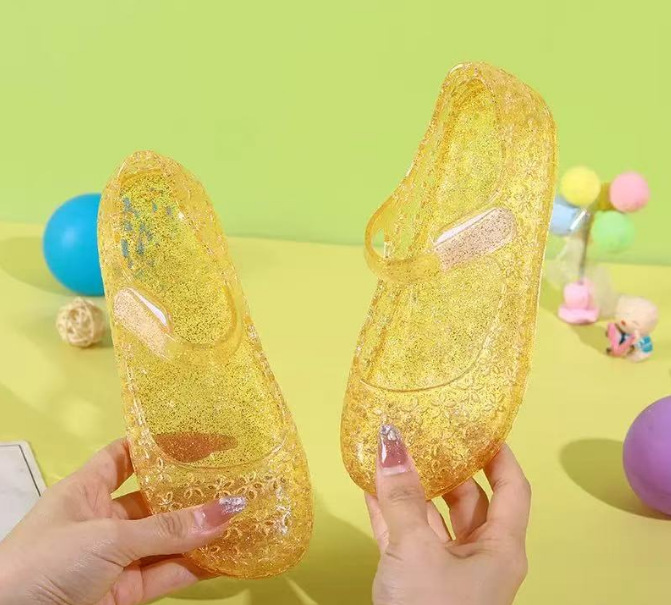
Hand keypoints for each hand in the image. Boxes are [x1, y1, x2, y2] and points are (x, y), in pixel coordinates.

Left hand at [0, 439, 245, 604]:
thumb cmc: (45, 563)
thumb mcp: (107, 537)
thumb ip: (168, 528)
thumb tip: (226, 509)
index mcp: (85, 490)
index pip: (125, 456)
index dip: (158, 446)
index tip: (198, 440)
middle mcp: (101, 520)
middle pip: (154, 500)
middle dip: (190, 494)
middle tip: (230, 481)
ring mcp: (114, 558)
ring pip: (165, 540)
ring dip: (200, 533)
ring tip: (241, 517)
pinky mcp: (123, 593)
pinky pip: (166, 573)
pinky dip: (195, 566)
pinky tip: (227, 555)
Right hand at [366, 425, 530, 604]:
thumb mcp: (416, 550)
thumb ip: (401, 497)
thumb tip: (389, 441)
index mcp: (500, 548)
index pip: (512, 489)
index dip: (499, 454)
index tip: (479, 425)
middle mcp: (478, 556)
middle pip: (469, 499)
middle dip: (447, 467)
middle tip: (425, 433)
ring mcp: (446, 570)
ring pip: (432, 518)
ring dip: (412, 489)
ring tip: (393, 454)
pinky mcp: (417, 581)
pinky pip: (406, 537)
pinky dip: (389, 513)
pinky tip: (371, 488)